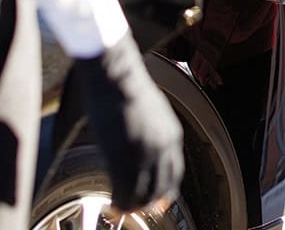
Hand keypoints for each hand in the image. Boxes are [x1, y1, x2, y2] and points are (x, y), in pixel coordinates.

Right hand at [73, 33, 184, 212]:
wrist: (115, 78)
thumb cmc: (126, 89)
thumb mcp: (151, 112)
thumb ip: (153, 133)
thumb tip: (143, 151)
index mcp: (172, 134)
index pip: (174, 173)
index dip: (164, 192)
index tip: (156, 203)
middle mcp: (163, 147)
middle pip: (161, 189)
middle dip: (147, 202)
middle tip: (133, 207)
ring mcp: (144, 155)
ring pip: (143, 196)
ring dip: (131, 206)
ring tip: (119, 208)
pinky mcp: (124, 159)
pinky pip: (124, 194)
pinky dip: (118, 204)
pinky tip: (111, 206)